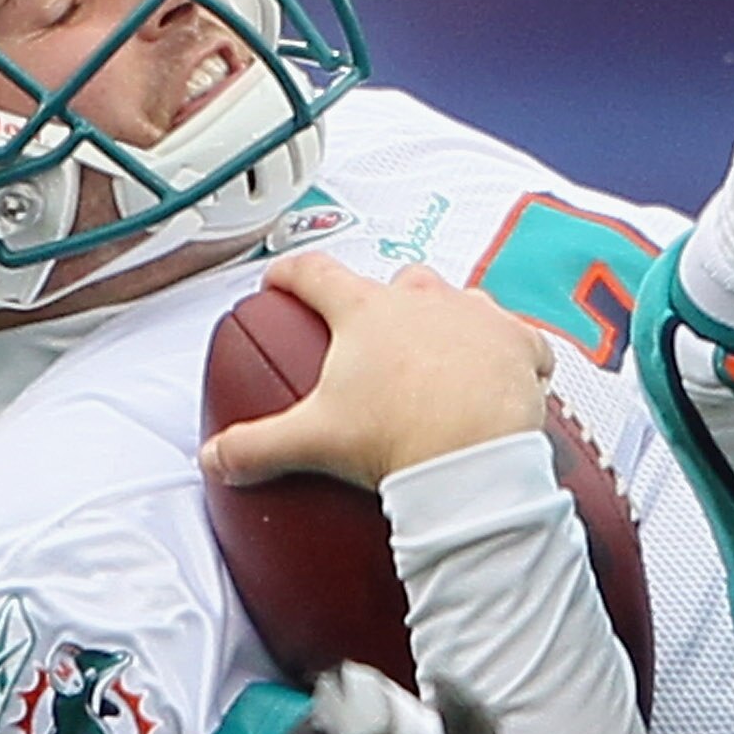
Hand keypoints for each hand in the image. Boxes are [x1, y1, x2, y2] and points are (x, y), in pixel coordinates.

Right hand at [198, 255, 559, 490]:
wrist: (472, 456)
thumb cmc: (395, 438)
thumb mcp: (312, 441)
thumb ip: (254, 447)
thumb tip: (214, 459)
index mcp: (366, 311)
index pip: (316, 273)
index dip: (292, 274)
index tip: (281, 280)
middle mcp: (425, 299)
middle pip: (397, 281)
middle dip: (384, 298)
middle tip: (374, 333)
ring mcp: (477, 315)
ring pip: (459, 300)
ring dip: (448, 318)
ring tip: (439, 352)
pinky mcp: (520, 343)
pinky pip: (516, 338)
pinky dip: (507, 352)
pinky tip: (501, 372)